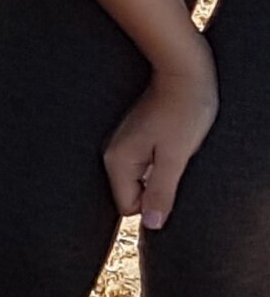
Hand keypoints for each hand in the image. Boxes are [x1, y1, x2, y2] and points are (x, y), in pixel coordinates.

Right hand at [103, 41, 217, 226]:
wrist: (184, 71)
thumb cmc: (184, 110)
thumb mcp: (176, 156)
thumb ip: (161, 192)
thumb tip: (152, 225)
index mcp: (117, 161)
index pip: (129, 207)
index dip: (154, 201)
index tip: (170, 178)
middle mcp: (112, 153)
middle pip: (133, 193)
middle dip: (156, 186)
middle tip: (173, 161)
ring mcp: (123, 142)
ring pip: (141, 177)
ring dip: (160, 170)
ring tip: (174, 146)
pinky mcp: (135, 134)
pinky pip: (145, 161)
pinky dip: (160, 157)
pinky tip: (171, 138)